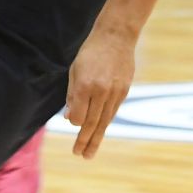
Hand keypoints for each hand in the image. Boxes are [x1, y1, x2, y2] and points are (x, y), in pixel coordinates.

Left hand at [64, 27, 134, 158]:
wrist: (115, 37)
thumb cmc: (90, 52)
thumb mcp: (75, 70)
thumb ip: (72, 95)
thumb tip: (68, 118)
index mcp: (85, 85)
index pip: (80, 115)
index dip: (75, 122)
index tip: (73, 124)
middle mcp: (101, 91)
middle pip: (92, 123)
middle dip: (85, 141)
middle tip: (80, 155)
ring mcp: (115, 93)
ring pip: (105, 121)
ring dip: (96, 138)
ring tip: (90, 152)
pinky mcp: (124, 92)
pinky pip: (113, 112)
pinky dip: (105, 123)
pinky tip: (100, 132)